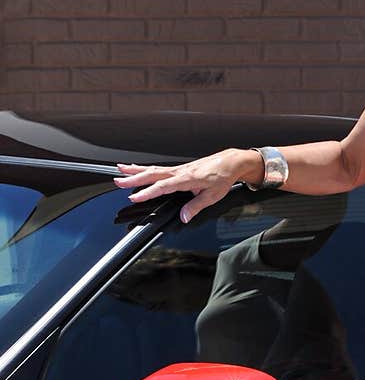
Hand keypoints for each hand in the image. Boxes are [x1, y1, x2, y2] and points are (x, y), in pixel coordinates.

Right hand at [112, 148, 250, 223]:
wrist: (230, 162)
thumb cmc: (223, 177)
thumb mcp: (213, 195)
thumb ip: (196, 206)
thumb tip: (184, 217)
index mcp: (188, 178)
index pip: (164, 186)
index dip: (148, 192)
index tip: (135, 197)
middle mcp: (180, 171)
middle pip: (153, 174)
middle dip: (134, 178)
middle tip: (118, 182)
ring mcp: (178, 169)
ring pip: (153, 169)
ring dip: (135, 170)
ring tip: (119, 170)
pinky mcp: (179, 169)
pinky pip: (159, 168)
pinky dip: (145, 168)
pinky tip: (137, 169)